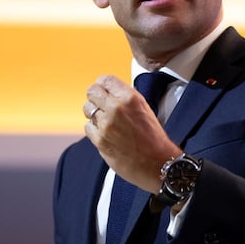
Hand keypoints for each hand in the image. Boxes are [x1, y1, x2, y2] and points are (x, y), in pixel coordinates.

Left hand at [84, 75, 180, 193]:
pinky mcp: (99, 140)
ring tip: (104, 120)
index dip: (102, 84)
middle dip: (94, 96)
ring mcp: (106, 125)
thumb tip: (110, 92)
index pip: (105, 79)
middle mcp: (116, 108)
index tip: (102, 88)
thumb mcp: (144, 108)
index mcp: (130, 98)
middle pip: (92, 91)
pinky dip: (94, 129)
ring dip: (93, 113)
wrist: (157, 164)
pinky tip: (105, 133)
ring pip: (87, 109)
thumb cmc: (154, 138)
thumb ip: (126, 98)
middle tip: (99, 103)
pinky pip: (88, 127)